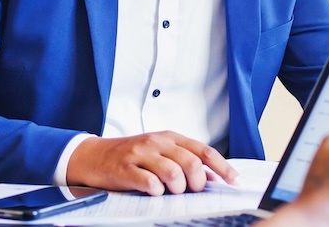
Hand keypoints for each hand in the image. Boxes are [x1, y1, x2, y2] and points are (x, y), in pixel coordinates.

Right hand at [66, 131, 237, 194]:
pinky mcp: (125, 168)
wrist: (92, 156)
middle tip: (190, 191)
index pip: (204, 151)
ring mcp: (140, 154)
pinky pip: (149, 183)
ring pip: (173, 172)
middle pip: (191, 162)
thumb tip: (213, 177)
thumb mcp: (159, 154)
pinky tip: (152, 191)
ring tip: (170, 192)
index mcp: (170, 138)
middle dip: (196, 182)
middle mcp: (157, 142)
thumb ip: (185, 161)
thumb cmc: (130, 157)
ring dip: (177, 188)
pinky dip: (156, 191)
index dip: (223, 167)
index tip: (236, 182)